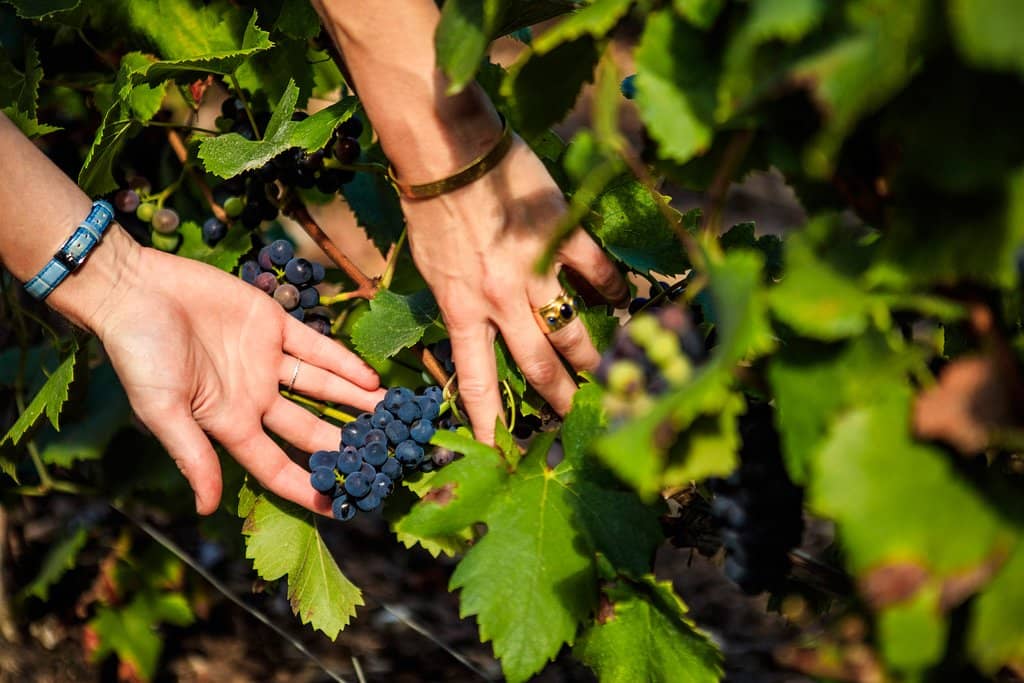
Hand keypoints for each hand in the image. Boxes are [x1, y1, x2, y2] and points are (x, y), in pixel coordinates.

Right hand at [90, 232, 384, 514]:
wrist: (136, 289)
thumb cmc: (140, 355)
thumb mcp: (163, 410)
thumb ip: (192, 455)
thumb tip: (207, 509)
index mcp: (229, 424)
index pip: (277, 467)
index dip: (307, 488)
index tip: (343, 505)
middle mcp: (254, 398)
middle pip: (309, 430)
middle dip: (345, 446)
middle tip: (385, 459)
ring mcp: (267, 362)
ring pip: (322, 388)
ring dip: (356, 402)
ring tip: (394, 418)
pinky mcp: (273, 325)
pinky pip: (317, 348)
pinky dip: (344, 363)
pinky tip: (371, 380)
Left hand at [402, 136, 628, 442]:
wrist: (446, 150)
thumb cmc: (429, 205)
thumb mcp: (431, 267)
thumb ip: (459, 301)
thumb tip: (478, 324)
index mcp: (462, 310)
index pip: (477, 381)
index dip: (488, 422)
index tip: (499, 450)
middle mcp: (500, 302)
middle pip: (539, 366)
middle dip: (561, 398)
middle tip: (578, 415)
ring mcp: (534, 271)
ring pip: (572, 330)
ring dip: (591, 354)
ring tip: (608, 367)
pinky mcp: (561, 237)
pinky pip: (597, 271)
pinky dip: (612, 287)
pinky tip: (624, 296)